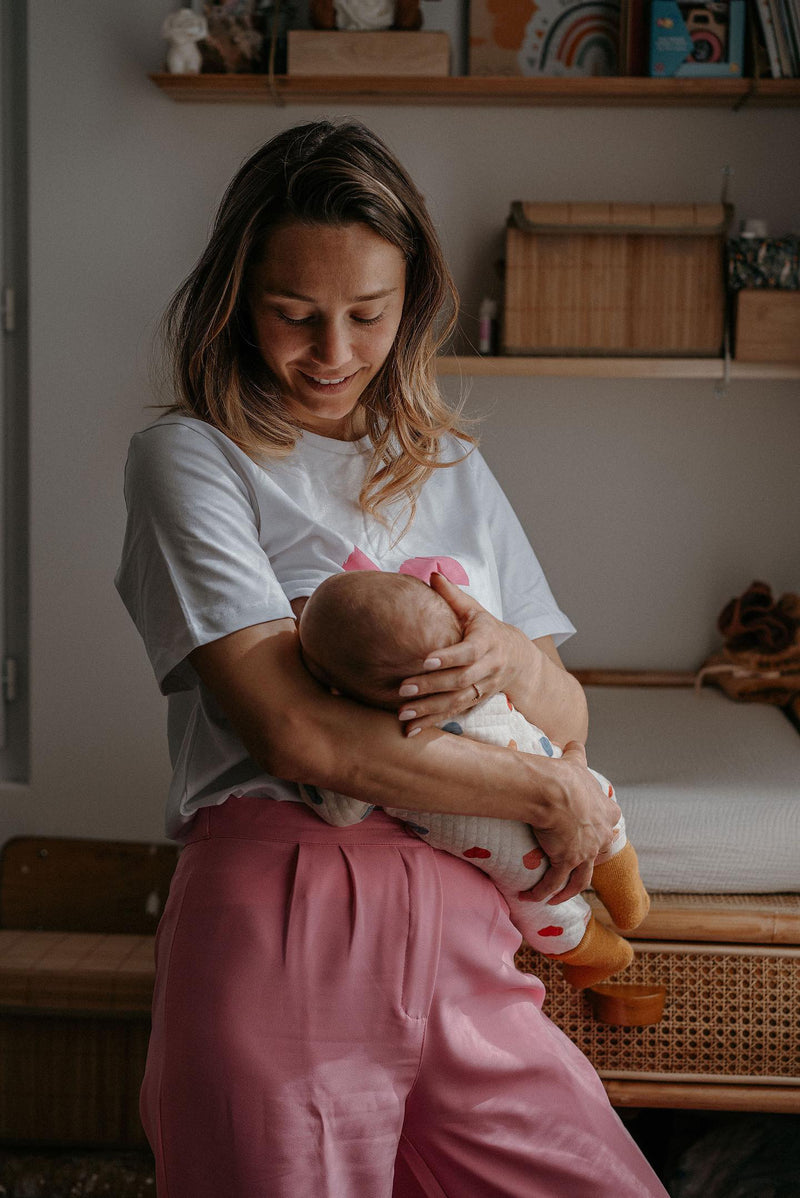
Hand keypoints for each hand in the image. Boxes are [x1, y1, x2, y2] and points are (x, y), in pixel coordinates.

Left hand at [398, 573, 526, 734]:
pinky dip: (433, 723)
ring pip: (456, 702)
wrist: (518, 659)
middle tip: (403, 689)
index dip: (449, 657)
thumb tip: (433, 572)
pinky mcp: (476, 702)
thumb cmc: (487, 629)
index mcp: (487, 641)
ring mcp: (483, 688)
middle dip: (431, 686)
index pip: (468, 651)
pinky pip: (454, 715)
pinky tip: (412, 732)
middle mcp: (488, 667)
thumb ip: (452, 595)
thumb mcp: (474, 610)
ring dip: (429, 710)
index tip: (425, 660)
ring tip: (403, 715)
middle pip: (460, 680)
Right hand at [524, 742, 620, 904]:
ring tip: (556, 898)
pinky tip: (531, 897)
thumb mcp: (576, 762)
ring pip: (580, 880)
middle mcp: (600, 836)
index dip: (604, 829)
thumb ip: (578, 754)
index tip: (599, 834)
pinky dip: (543, 892)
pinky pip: (554, 883)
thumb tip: (574, 741)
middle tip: (580, 869)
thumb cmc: (565, 775)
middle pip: (600, 856)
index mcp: (606, 813)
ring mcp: (585, 853)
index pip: (611, 824)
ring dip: (568, 891)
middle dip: (591, 863)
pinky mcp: (565, 862)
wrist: (552, 791)